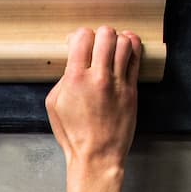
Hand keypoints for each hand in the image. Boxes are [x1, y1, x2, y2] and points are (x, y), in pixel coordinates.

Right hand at [45, 27, 140, 171]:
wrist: (96, 156)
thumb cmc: (74, 136)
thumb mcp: (54, 106)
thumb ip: (63, 80)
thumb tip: (73, 64)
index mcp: (74, 80)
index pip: (82, 37)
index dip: (80, 36)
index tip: (79, 44)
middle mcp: (98, 77)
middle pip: (105, 34)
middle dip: (100, 36)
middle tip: (97, 46)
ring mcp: (117, 83)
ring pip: (124, 42)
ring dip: (117, 41)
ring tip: (113, 47)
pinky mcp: (131, 90)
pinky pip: (136, 58)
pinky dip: (132, 47)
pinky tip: (127, 48)